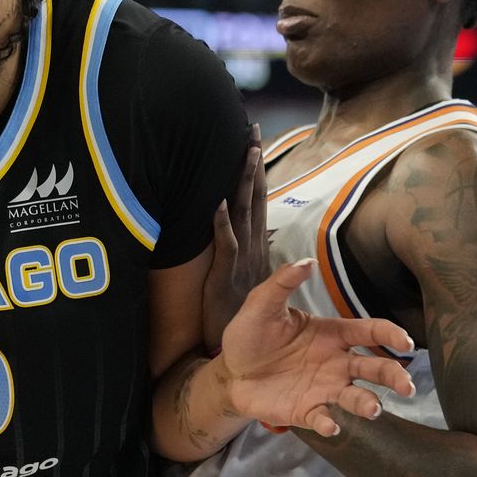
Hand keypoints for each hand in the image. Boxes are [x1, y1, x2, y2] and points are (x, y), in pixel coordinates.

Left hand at [201, 127, 266, 347]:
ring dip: (244, 183)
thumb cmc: (235, 312)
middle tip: (251, 129)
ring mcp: (242, 260)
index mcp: (256, 246)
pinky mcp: (226, 275)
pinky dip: (222, 223)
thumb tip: (239, 227)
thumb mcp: (242, 276)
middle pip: (255, 197)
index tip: (253, 139)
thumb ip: (241, 251)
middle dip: (252, 162)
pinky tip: (218, 202)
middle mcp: (253, 248)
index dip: (256, 169)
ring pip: (245, 214)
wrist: (236, 348)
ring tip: (245, 152)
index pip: (257, 199)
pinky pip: (225, 245)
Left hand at [211, 258, 415, 435]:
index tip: (405, 342)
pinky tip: (330, 425)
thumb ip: (283, 283)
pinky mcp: (307, 411)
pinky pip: (324, 418)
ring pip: (356, 397)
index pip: (370, 333)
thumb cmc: (251, 336)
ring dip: (368, 404)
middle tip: (406, 386)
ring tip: (372, 409)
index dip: (390, 335)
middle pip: (375, 368)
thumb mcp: (261, 304)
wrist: (229, 372)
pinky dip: (330, 424)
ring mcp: (324, 389)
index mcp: (332, 334)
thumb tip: (307, 261)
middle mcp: (336, 363)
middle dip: (394, 376)